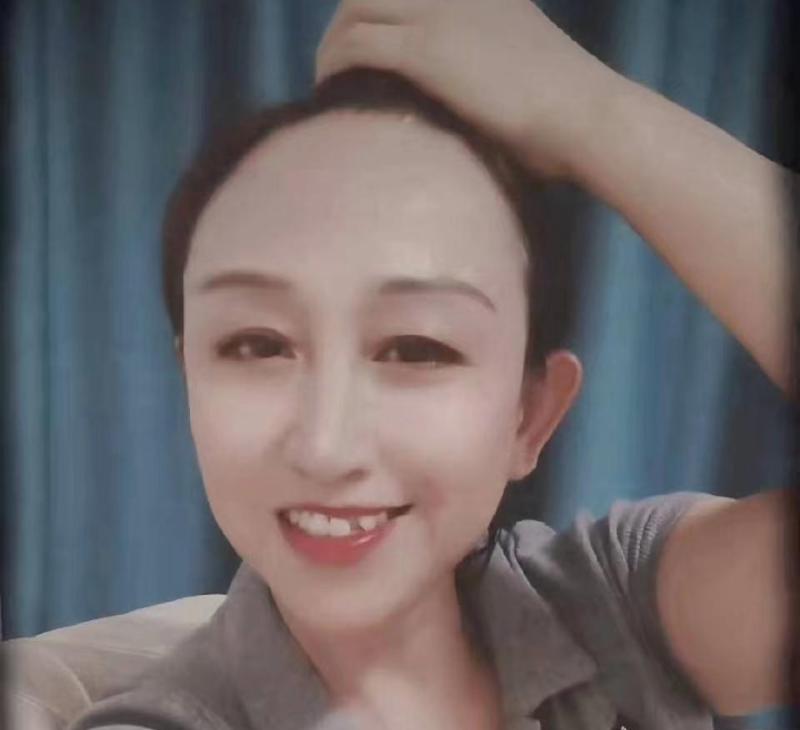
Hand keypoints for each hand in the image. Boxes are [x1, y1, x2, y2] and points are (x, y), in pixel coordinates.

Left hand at [315, 0, 619, 179]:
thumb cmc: (564, 119)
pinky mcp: (426, 50)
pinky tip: (331, 92)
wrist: (585, 117)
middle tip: (335, 68)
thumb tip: (461, 106)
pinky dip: (335, 66)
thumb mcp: (523, 74)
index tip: (363, 47)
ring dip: (332, 46)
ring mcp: (438, 15)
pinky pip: (358, 45)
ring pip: (355, 11)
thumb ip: (485, 72)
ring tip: (328, 84)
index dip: (374, 12)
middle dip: (345, 25)